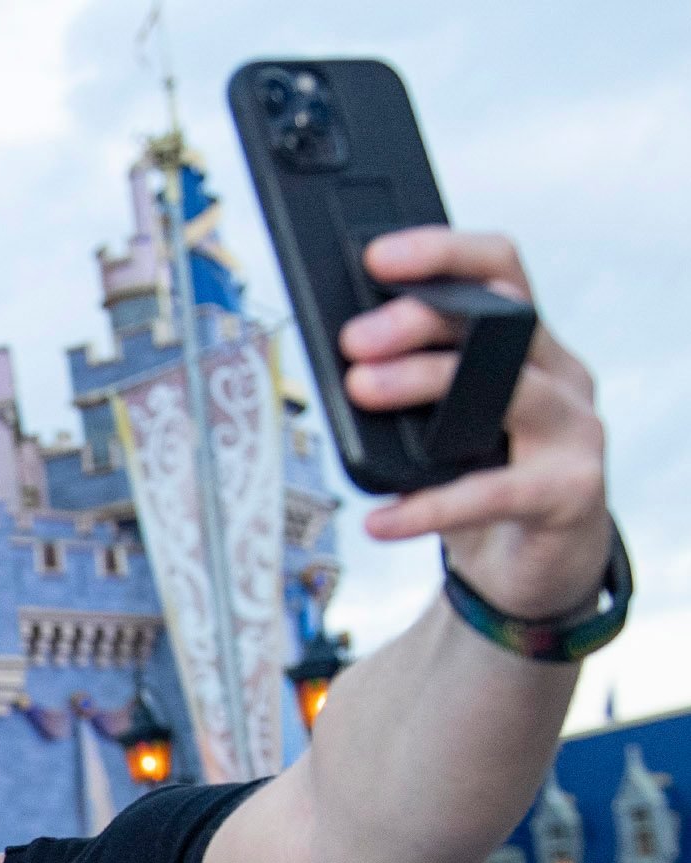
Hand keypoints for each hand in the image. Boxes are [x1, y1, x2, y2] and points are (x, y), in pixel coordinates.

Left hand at [343, 226, 609, 616]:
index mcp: (526, 345)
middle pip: (503, 319)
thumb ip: (405, 386)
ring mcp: (574, 430)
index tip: (376, 258)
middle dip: (421, 319)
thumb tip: (334, 360)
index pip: (498, 269)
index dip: (444, 253)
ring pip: (512, 387)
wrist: (528, 564)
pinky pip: (494, 492)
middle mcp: (560, 375)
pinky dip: (429, 506)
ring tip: (360, 390)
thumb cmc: (479, 478)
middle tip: (353, 340)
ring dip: (428, 382)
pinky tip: (381, 519)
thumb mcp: (439, 424)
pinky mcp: (571, 490)